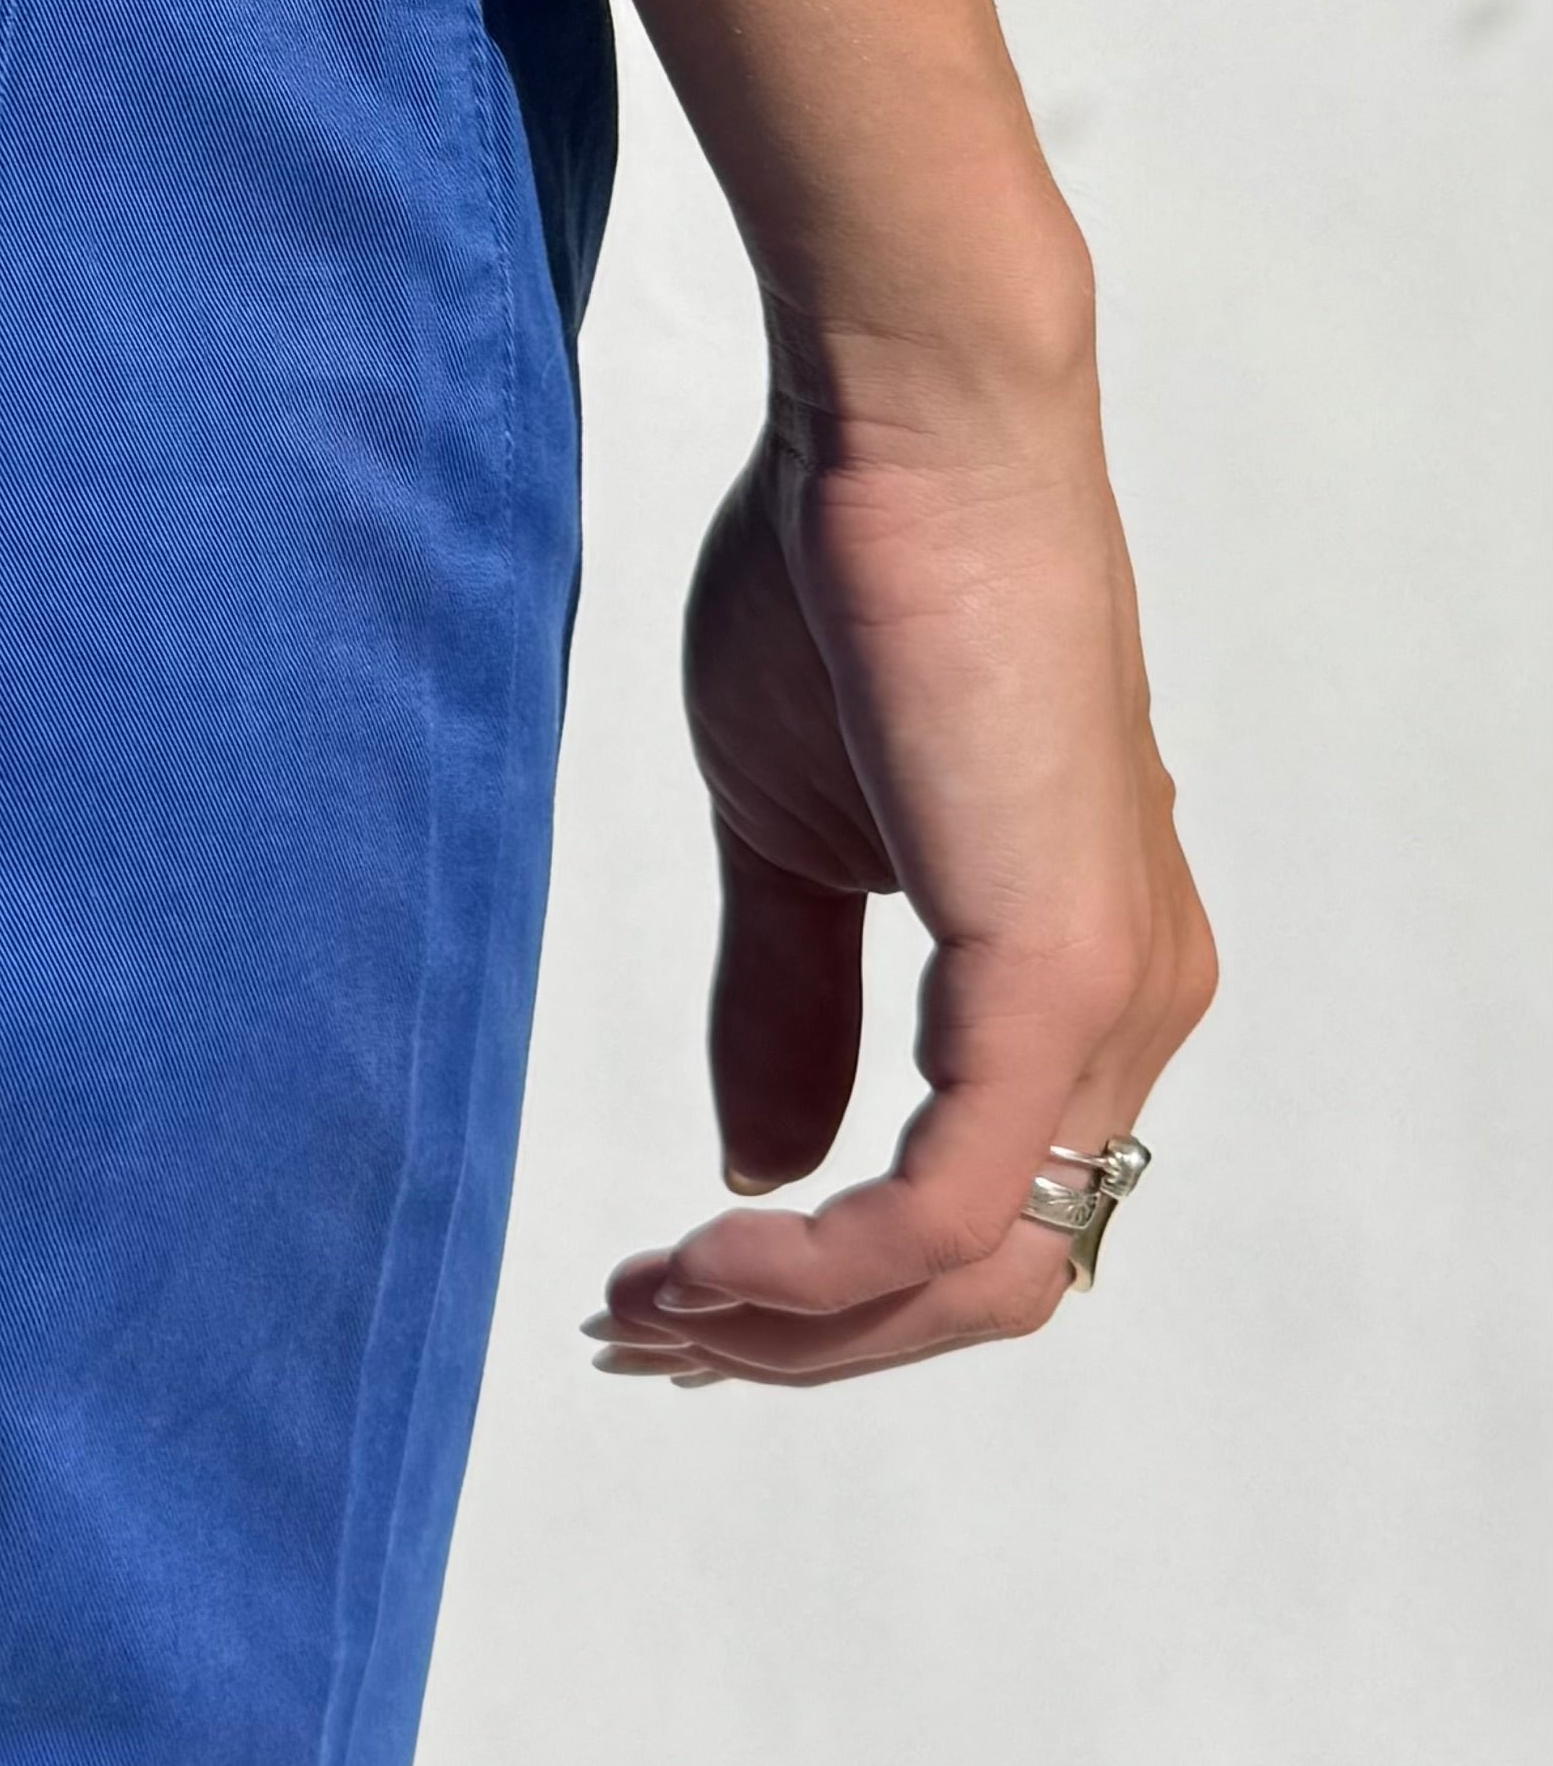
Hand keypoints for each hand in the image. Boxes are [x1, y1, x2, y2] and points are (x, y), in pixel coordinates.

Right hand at [592, 306, 1214, 1387]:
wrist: (906, 424)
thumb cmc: (850, 576)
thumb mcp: (791, 835)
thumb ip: (790, 1001)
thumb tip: (761, 1163)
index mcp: (1078, 972)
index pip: (980, 1213)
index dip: (825, 1290)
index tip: (662, 1289)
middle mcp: (1130, 1008)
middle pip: (987, 1283)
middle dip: (799, 1341)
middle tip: (636, 1328)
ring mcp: (1112, 1000)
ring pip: (977, 1274)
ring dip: (798, 1325)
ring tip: (647, 1302)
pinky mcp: (1058, 976)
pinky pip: (946, 1205)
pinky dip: (819, 1265)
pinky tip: (706, 1254)